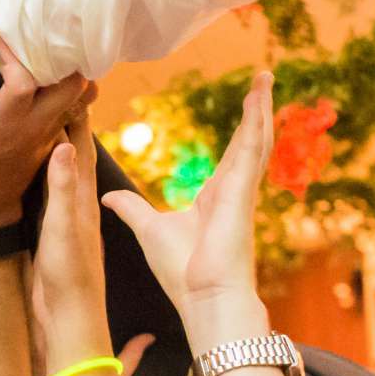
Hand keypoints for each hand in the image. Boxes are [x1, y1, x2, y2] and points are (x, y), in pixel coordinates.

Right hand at [0, 41, 91, 229]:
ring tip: (54, 53)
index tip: (3, 37)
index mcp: (5, 124)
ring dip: (74, 71)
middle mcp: (34, 125)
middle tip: (43, 38)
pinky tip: (56, 73)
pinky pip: (78, 107)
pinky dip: (73, 88)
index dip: (15, 56)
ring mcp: (50, 132)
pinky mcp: (55, 136)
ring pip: (83, 95)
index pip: (23, 82)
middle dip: (61, 57)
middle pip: (71, 85)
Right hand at [28, 111, 115, 367]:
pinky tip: (43, 174)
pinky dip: (49, 176)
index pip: (82, 149)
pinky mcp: (57, 237)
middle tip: (60, 92)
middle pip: (76, 156)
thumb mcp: (62, 229)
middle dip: (69, 124)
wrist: (70, 320)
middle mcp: (80, 207)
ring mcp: (69, 221)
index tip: (71, 84)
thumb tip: (64, 144)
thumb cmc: (69, 277)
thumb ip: (62, 189)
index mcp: (84, 201)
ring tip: (50, 121)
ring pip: (66, 174)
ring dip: (60, 147)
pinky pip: (54, 194)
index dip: (77, 117)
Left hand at [105, 73, 272, 335]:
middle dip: (257, 110)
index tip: (246, 107)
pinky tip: (259, 98)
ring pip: (256, 139)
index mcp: (217, 196)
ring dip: (261, 107)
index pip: (231, 154)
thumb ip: (132, 210)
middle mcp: (233, 189)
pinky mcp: (241, 192)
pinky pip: (251, 149)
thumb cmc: (183, 272)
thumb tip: (109, 197)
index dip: (240, 130)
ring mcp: (241, 189)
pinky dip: (256, 123)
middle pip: (249, 141)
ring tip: (266, 76)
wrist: (204, 299)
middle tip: (262, 80)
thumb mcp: (150, 229)